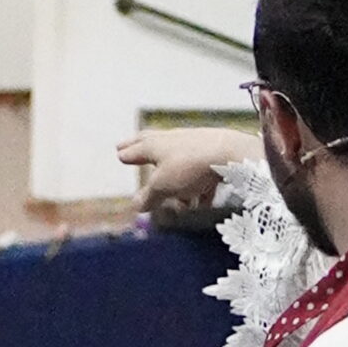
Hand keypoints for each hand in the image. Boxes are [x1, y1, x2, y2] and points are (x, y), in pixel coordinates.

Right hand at [116, 125, 254, 211]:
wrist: (228, 154)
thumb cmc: (189, 167)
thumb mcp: (163, 186)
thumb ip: (149, 196)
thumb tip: (137, 205)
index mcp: (154, 146)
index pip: (135, 150)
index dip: (127, 154)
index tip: (119, 154)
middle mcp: (172, 141)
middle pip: (152, 145)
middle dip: (140, 150)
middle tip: (128, 147)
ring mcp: (193, 144)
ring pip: (178, 164)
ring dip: (175, 182)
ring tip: (179, 202)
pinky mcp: (212, 154)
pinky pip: (200, 174)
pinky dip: (198, 188)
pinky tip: (203, 202)